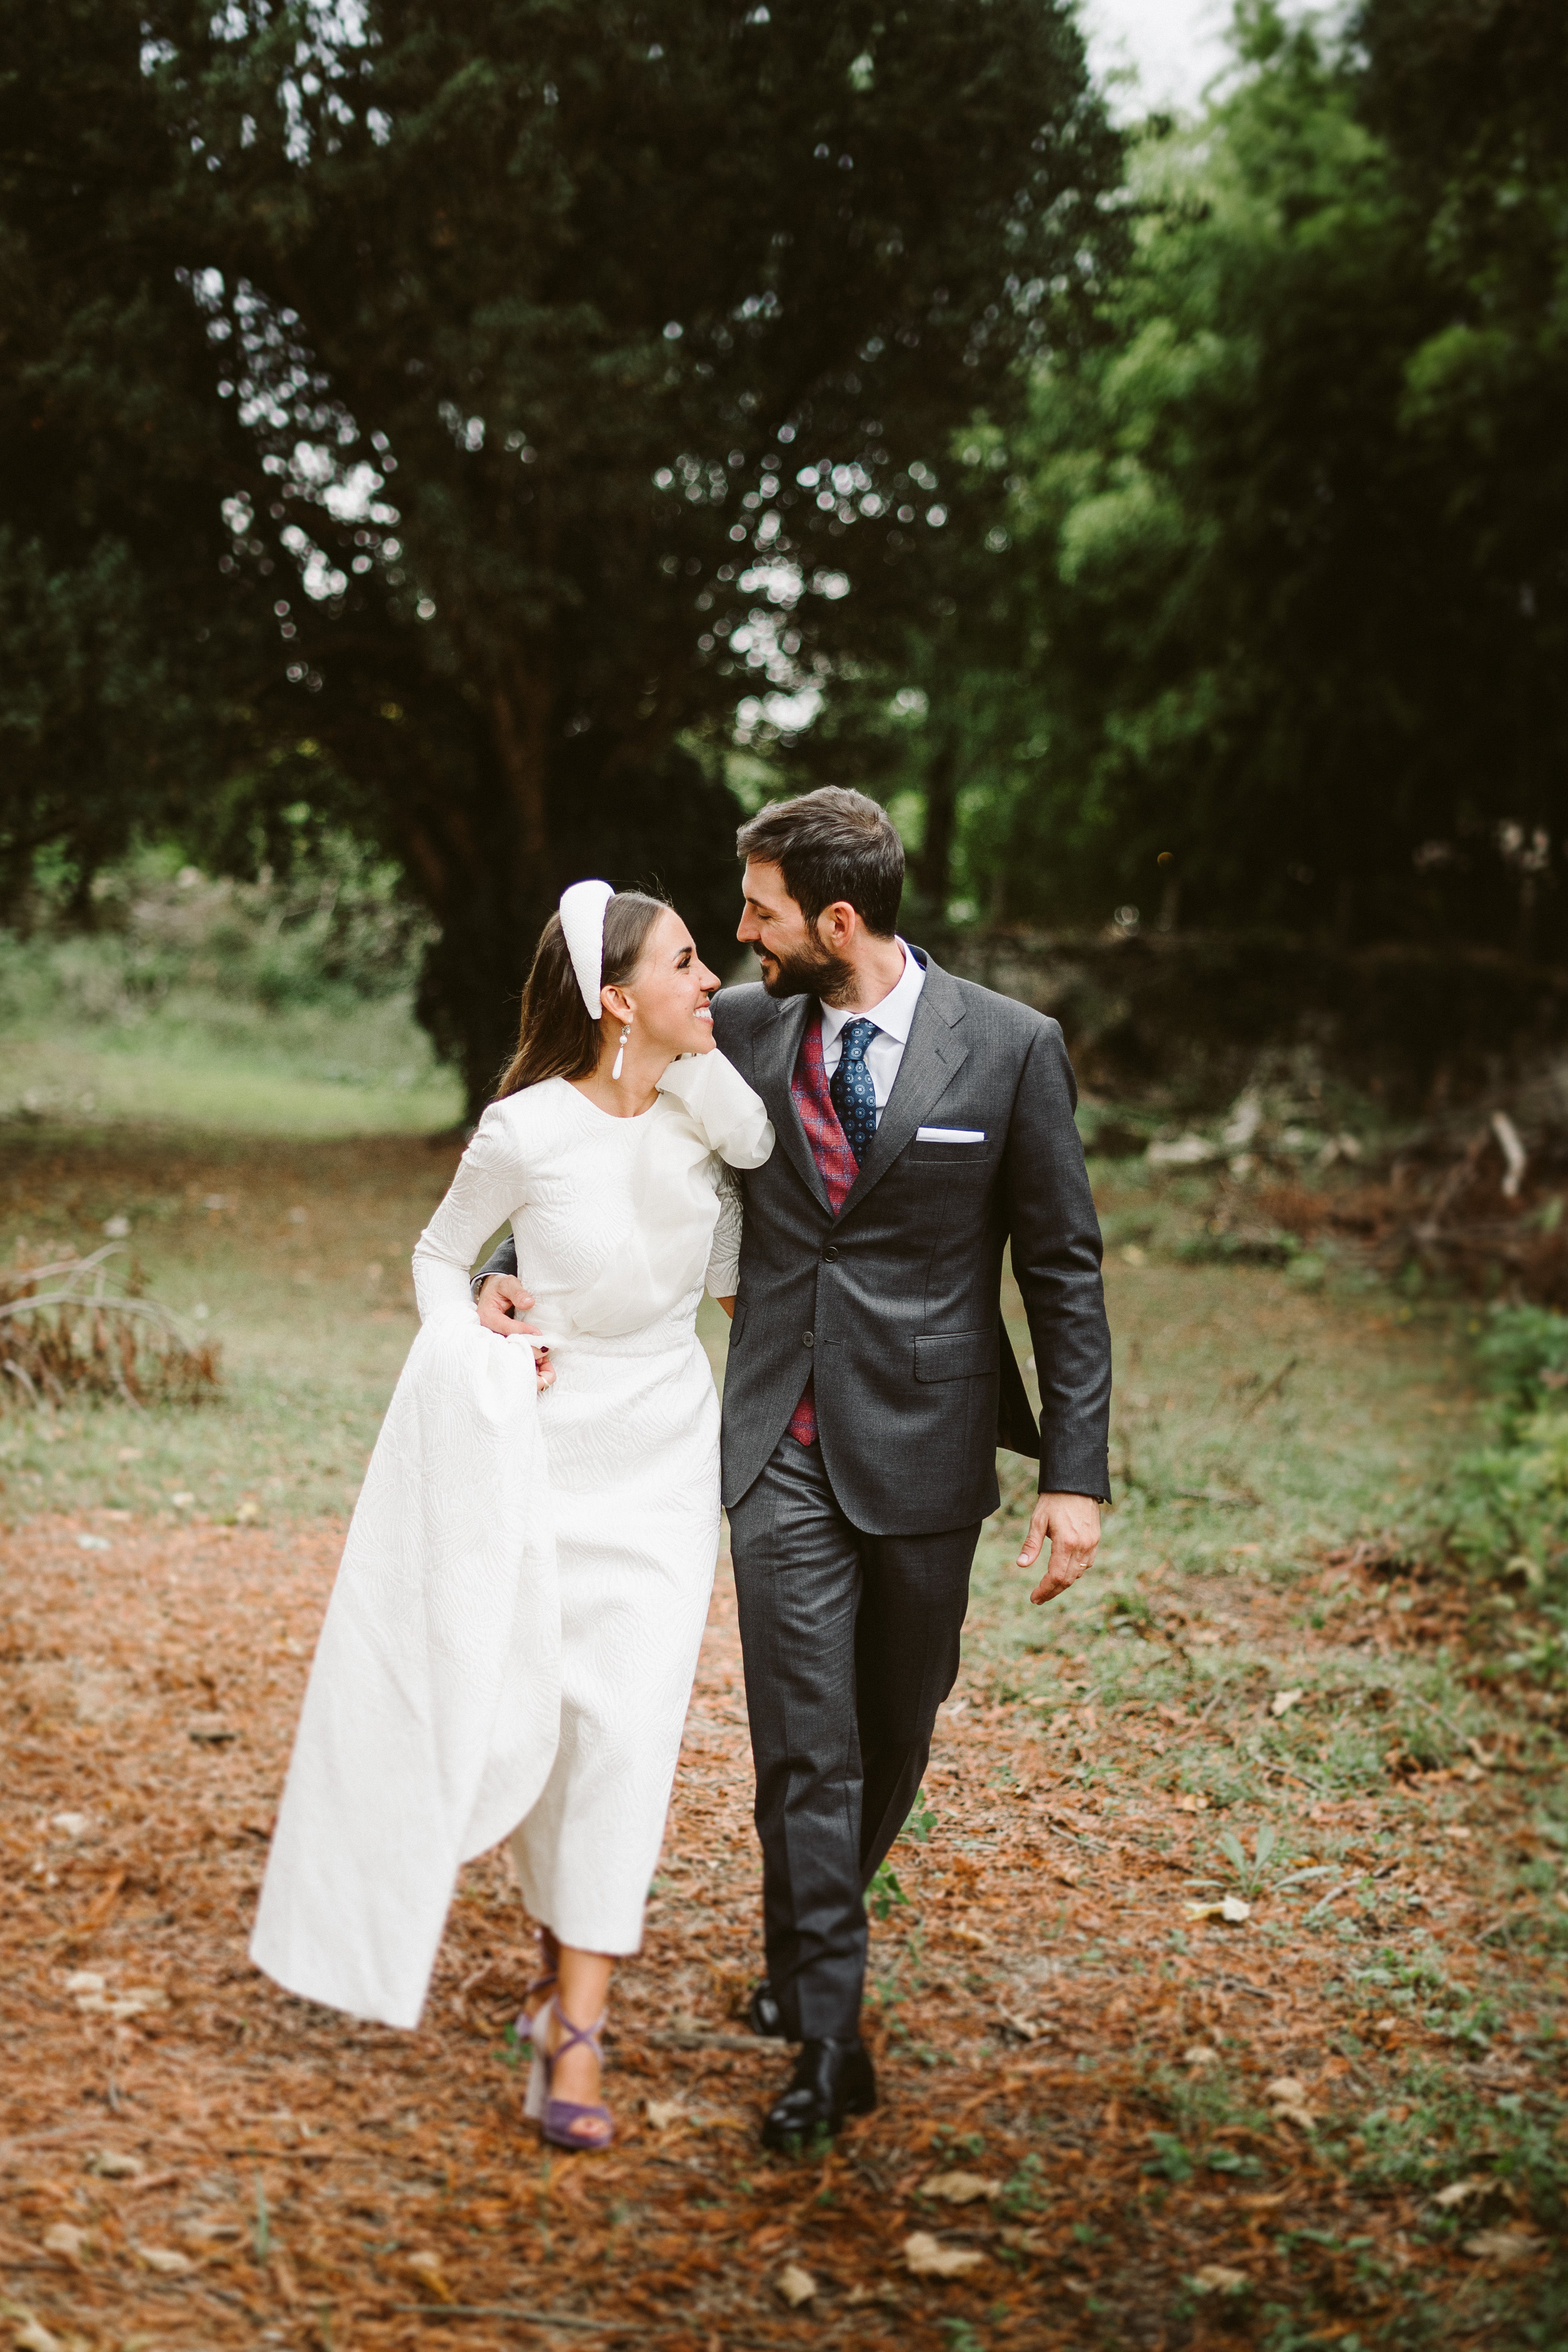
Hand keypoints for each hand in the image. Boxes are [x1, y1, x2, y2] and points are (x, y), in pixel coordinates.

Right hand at [476, 1274, 554, 1390]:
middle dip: (526, 1351)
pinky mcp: (501, 1346)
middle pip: (506, 1347)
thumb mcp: (507, 1284)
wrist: (492, 1294)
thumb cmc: (499, 1288)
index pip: (505, 1328)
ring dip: (527, 1361)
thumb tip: (529, 1303)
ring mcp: (493, 1341)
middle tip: (545, 1350)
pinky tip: (541, 1366)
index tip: (539, 1334)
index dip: (522, 1332)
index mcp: (486, 1317)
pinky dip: (526, 1363)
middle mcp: (487, 1333)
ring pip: (509, 1356)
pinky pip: (512, 1358)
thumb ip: (517, 1292)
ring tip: (545, 1362)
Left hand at [1017, 1491, 1100, 1605]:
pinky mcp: (1095, 1540)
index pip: (1055, 1576)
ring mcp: (1091, 1544)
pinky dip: (1074, 1572)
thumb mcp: (1038, 1520)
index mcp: (1066, 1542)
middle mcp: (1082, 1546)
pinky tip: (1064, 1572)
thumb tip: (1021, 1565)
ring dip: (1063, 1583)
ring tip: (1048, 1587)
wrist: (1077, 1483)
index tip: (1034, 1598)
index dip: (1044, 1590)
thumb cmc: (1054, 1500)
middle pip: (1067, 1579)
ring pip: (1078, 1573)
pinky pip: (1086, 1564)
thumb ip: (1031, 1545)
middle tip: (1038, 1597)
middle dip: (1052, 1591)